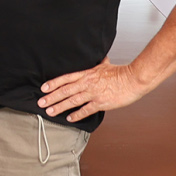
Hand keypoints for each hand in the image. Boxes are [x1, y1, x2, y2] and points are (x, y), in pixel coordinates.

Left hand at [39, 59, 153, 122]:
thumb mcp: (106, 65)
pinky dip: (77, 115)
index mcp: (87, 74)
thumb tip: (99, 57)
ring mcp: (94, 94)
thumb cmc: (122, 72)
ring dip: (60, 107)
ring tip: (50, 112)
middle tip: (41, 103)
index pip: (66, 78)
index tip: (43, 88)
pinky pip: (86, 110)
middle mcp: (88, 83)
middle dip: (52, 97)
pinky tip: (69, 118)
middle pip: (65, 90)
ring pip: (72, 101)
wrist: (134, 79)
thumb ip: (99, 63)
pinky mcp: (101, 103)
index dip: (53, 83)